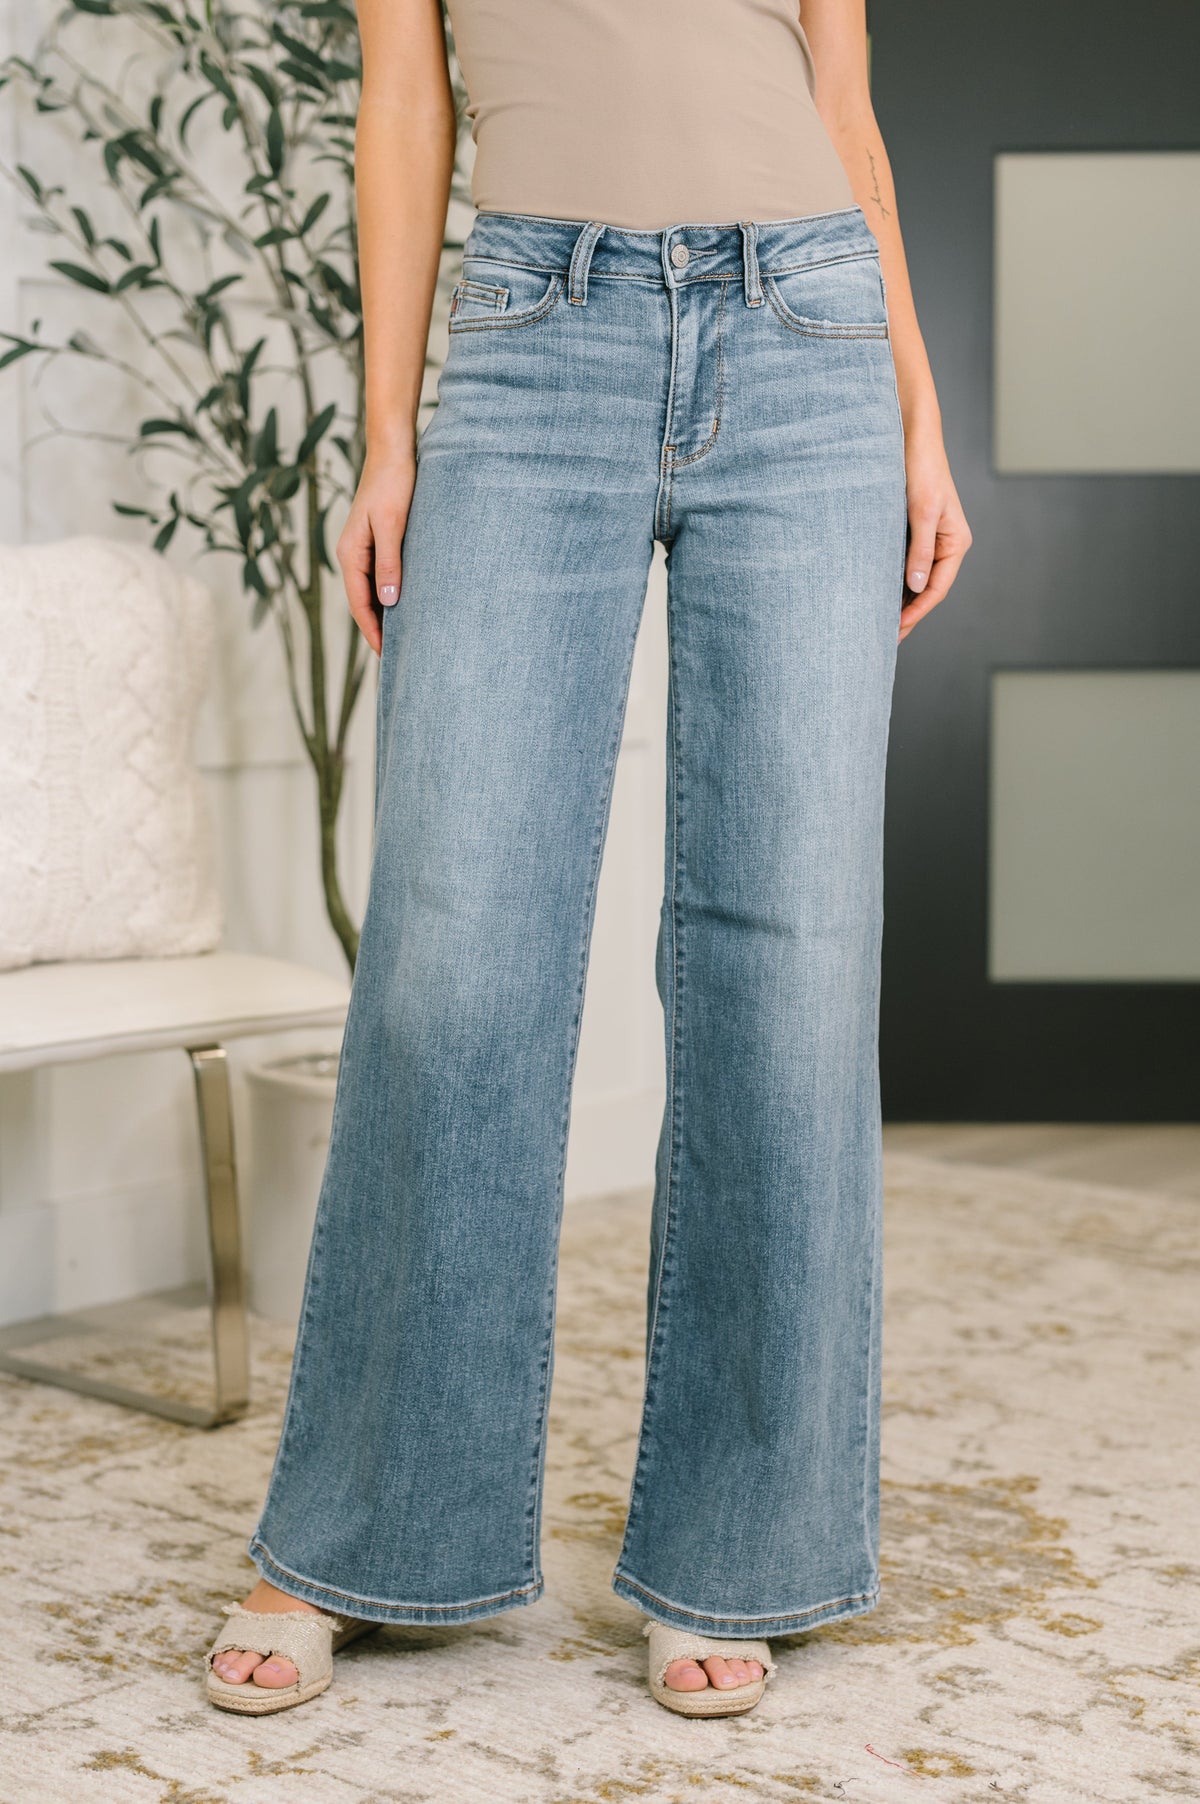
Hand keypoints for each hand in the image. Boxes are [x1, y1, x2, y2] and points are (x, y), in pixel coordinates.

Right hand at [336, 448, 417, 655]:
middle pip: (362, 601)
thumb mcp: (393, 525)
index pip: (358, 602)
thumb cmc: (394, 484)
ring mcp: (362, 547)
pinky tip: (405, 605)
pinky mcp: (376, 540)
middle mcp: (352, 553)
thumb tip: (389, 601)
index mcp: (350, 552)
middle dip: (377, 628)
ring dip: (384, 613)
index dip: (372, 630)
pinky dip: (389, 594)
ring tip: (403, 638)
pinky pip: (380, 576)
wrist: (393, 451)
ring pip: (371, 590)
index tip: (387, 655)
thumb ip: (389, 562)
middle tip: (397, 656)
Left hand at [898, 422, 971, 643]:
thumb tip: (916, 587)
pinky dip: (892, 581)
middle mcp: (945, 544)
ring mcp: (929, 539)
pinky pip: (904, 564)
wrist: (910, 435)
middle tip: (884, 639)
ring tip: (878, 624)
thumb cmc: (921, 468)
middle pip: (927, 589)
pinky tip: (877, 594)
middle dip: (908, 613)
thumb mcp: (921, 511)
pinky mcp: (912, 531)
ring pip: (915, 579)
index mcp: (955, 542)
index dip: (917, 611)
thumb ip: (919, 550)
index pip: (937, 588)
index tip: (896, 630)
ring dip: (899, 600)